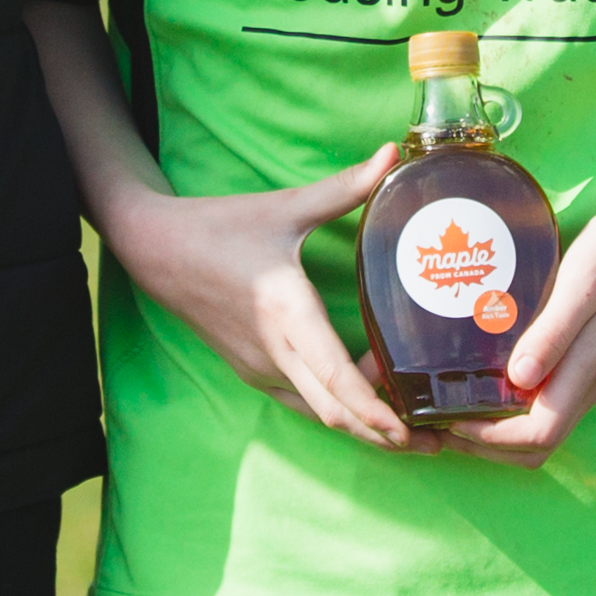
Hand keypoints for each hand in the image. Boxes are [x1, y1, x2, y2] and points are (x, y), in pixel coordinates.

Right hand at [97, 144, 429, 453]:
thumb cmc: (221, 226)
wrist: (157, 251)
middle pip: (334, 411)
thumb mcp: (285, 206)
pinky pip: (303, 403)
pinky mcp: (254, 372)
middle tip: (438, 442)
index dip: (373, 408)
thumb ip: (345, 187)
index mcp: (285, 310)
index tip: (409, 427)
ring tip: (414, 433)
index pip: (334, 374)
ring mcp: (261, 368)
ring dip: (364, 426)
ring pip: (319, 414)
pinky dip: (338, 411)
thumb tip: (394, 154)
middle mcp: (273, 350)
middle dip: (386, 433)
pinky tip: (369, 404)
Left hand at [455, 196, 595, 465]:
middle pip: (539, 443)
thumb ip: (555, 332)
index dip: (491, 440)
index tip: (450, 419)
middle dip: (488, 445)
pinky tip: (492, 376)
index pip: (539, 435)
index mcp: (589, 368)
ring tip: (457, 402)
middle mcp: (594, 384)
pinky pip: (555, 401)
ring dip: (502, 429)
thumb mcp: (585, 281)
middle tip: (440, 421)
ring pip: (547, 425)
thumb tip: (519, 379)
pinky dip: (519, 405)